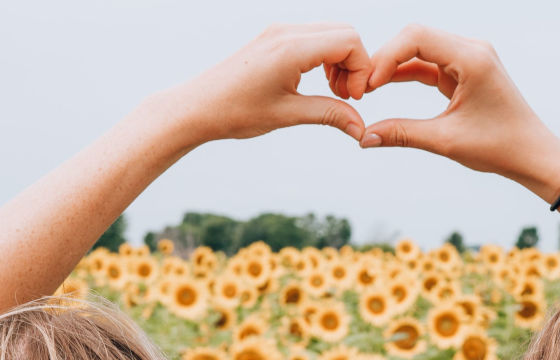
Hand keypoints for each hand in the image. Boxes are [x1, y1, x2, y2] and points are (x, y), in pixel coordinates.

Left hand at [168, 23, 371, 144]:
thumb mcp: (287, 115)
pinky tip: (318, 83)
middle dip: (354, 64)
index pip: (349, 42)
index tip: (352, 99)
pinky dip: (326, 58)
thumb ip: (329, 114)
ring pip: (331, 33)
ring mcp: (279, 32)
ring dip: (341, 61)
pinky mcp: (274, 38)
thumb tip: (361, 128)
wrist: (197, 107)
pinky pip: (314, 37)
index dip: (361, 70)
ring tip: (333, 93)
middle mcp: (286, 32)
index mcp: (291, 48)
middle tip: (345, 97)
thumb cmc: (235, 111)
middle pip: (345, 33)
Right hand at [353, 24, 559, 202]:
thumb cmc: (500, 147)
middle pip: (415, 36)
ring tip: (366, 88)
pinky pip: (429, 63)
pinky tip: (382, 86)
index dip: (386, 56)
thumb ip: (402, 134)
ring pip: (420, 48)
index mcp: (472, 58)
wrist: (533, 154)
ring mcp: (470, 57)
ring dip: (393, 65)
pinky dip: (406, 73)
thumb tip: (363, 138)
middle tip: (360, 87)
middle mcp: (472, 49)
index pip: (416, 37)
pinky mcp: (466, 69)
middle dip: (385, 58)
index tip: (367, 85)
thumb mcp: (446, 141)